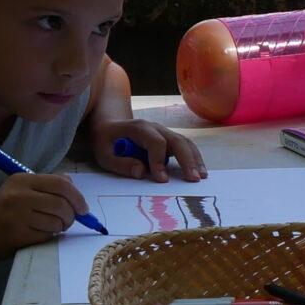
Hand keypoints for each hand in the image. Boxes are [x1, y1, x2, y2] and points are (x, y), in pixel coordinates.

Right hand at [0, 171, 84, 256]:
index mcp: (21, 180)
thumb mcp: (19, 192)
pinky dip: (49, 236)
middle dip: (71, 215)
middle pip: (62, 203)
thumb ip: (45, 185)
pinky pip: (47, 235)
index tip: (83, 209)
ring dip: (60, 227)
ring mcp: (17, 215)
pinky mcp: (18, 234)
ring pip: (57, 221)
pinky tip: (39, 234)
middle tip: (69, 221)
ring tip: (52, 227)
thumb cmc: (3, 214)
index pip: (60, 184)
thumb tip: (72, 184)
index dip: (77, 197)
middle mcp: (18, 194)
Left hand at [92, 114, 206, 181]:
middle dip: (187, 160)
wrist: (109, 124)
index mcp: (138, 128)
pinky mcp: (167, 139)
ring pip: (184, 142)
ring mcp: (163, 132)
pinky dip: (194, 157)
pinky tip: (199, 170)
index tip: (162, 180)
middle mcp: (154, 127)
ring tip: (201, 176)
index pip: (155, 142)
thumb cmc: (105, 140)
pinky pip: (184, 145)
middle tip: (193, 179)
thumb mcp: (103, 153)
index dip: (160, 161)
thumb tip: (142, 172)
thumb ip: (120, 164)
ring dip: (195, 158)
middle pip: (176, 140)